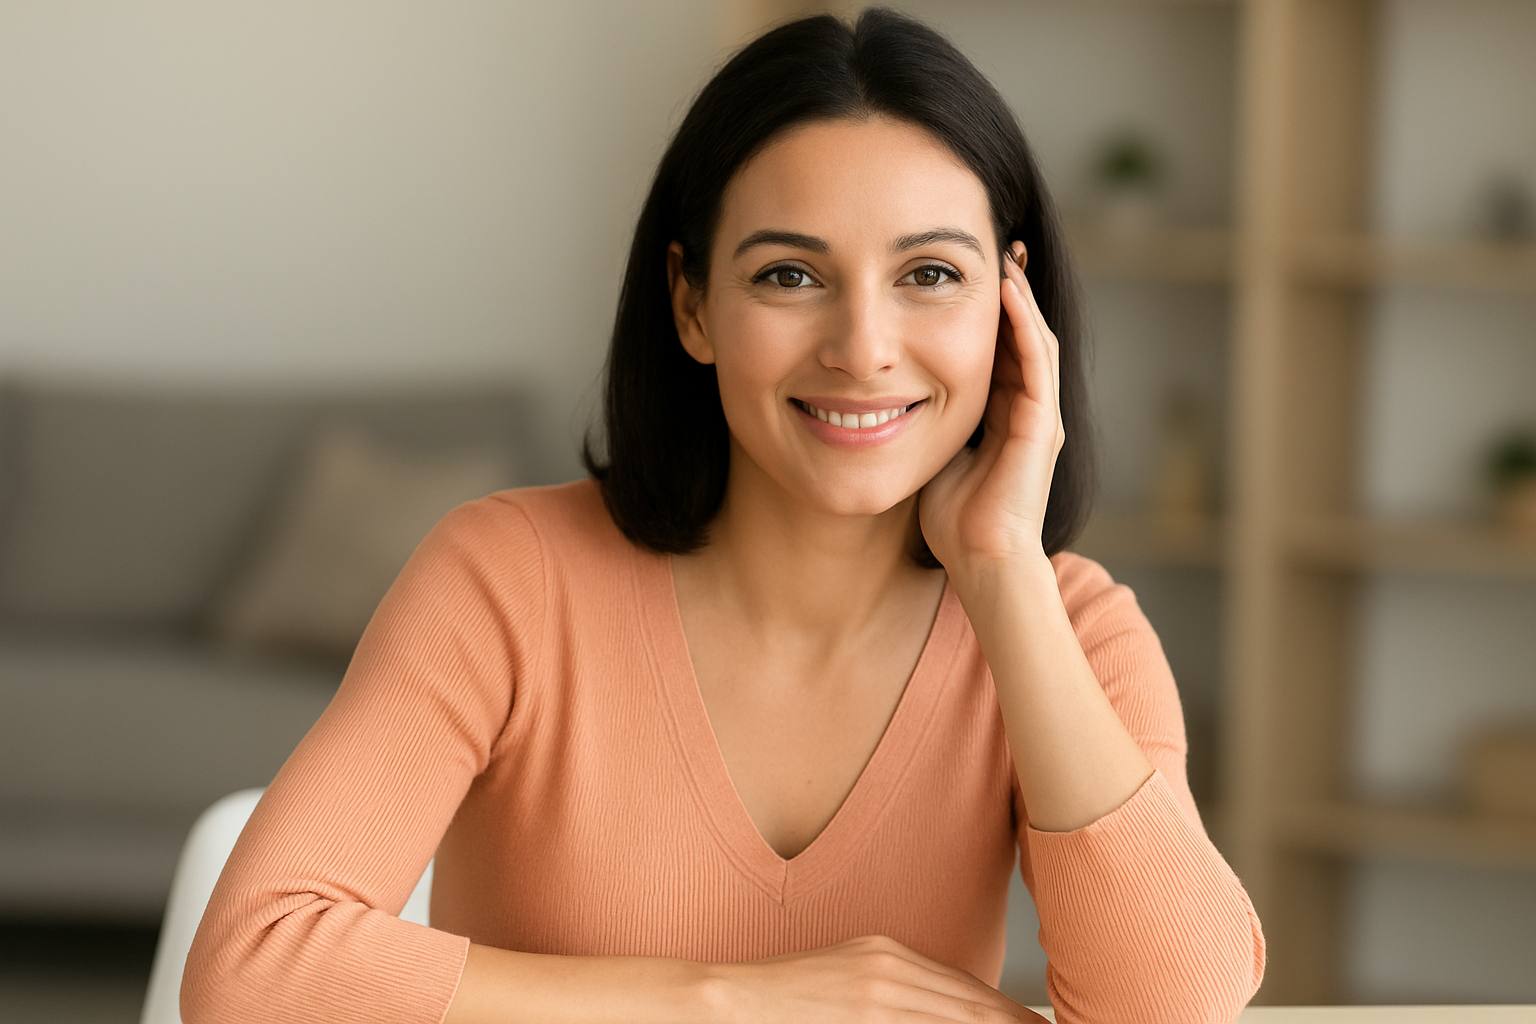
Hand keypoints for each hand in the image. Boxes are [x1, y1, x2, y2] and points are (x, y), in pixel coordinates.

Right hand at [709, 932, 1050, 1022]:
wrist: (729, 999)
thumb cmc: (787, 998)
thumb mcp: (849, 981)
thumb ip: (896, 994)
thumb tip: (945, 1013)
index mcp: (889, 953)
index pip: (968, 991)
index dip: (1010, 1015)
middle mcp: (890, 965)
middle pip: (973, 1005)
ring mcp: (877, 990)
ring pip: (956, 1017)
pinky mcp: (863, 1010)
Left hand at [918, 239, 1063, 573]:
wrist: (982, 563)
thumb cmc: (954, 521)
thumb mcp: (933, 453)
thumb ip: (924, 422)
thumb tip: (884, 396)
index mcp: (1006, 416)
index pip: (1001, 349)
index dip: (989, 311)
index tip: (967, 273)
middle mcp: (1030, 410)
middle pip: (1023, 334)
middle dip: (1011, 290)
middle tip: (995, 245)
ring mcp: (1041, 415)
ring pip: (1035, 338)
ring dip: (1020, 294)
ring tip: (1004, 254)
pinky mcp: (1042, 425)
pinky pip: (1036, 361)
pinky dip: (1023, 322)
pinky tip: (1007, 290)